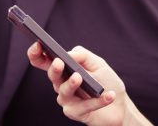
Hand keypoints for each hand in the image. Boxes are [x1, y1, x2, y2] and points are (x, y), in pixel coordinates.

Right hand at [28, 43, 151, 125]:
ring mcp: (67, 99)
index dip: (37, 54)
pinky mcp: (76, 113)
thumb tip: (68, 54)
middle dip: (54, 69)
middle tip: (59, 63)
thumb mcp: (97, 63)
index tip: (37, 44)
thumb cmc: (106, 80)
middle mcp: (61, 83)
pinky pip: (84, 106)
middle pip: (53, 76)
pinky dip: (98, 100)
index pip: (45, 61)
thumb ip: (83, 55)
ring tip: (79, 77)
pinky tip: (109, 95)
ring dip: (71, 84)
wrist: (120, 105)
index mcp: (64, 69)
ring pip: (64, 91)